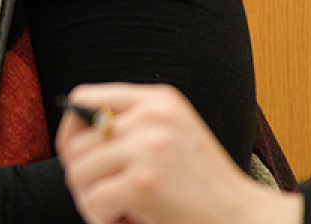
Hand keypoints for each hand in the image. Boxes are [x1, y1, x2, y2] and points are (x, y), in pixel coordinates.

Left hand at [55, 83, 300, 223]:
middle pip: (77, 143)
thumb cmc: (201, 185)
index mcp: (159, 100)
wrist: (242, 218)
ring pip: (79, 173)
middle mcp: (152, 117)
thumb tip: (68, 137)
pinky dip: (101, 218)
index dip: (71, 129)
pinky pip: (93, 200)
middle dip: (84, 177)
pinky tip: (124, 221)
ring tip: (117, 210)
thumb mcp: (172, 135)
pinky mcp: (143, 183)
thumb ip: (131, 125)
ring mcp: (148, 148)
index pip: (85, 98)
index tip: (77, 155)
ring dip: (91, 200)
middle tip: (105, 196)